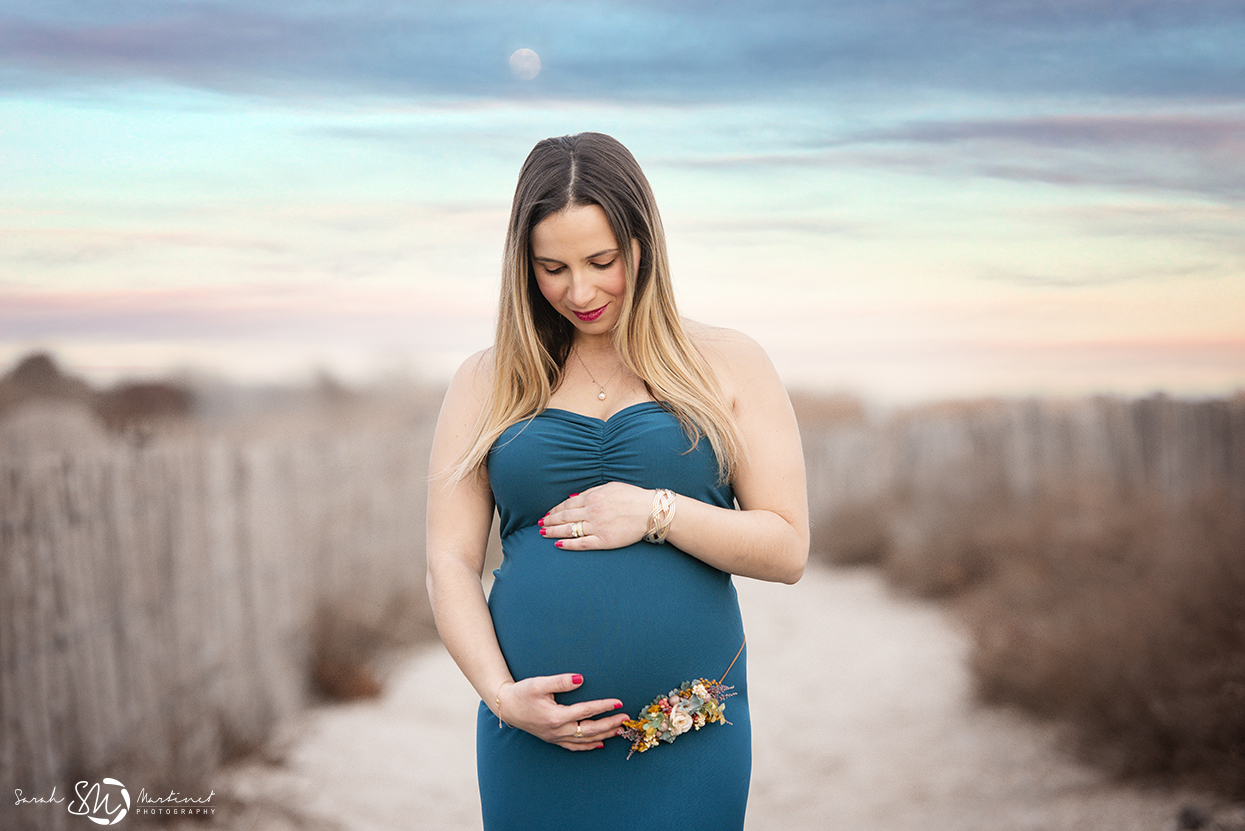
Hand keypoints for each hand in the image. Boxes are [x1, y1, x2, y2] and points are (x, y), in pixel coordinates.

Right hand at [496, 674, 630, 750]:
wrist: (506, 707)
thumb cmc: (522, 693)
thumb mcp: (539, 683)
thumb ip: (560, 681)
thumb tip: (580, 679)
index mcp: (556, 716)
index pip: (586, 711)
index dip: (603, 706)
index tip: (618, 702)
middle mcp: (557, 730)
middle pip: (590, 729)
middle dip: (609, 724)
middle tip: (625, 719)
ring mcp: (555, 737)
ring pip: (584, 740)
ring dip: (603, 735)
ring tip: (619, 730)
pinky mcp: (553, 739)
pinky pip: (574, 746)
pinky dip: (588, 746)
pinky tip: (599, 744)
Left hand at [540, 483, 658, 549]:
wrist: (650, 511)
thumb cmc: (632, 497)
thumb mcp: (610, 487)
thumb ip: (591, 492)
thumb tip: (573, 497)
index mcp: (593, 497)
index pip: (567, 504)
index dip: (555, 510)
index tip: (547, 514)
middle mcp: (592, 511)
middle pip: (564, 517)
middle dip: (550, 521)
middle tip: (540, 524)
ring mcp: (597, 526)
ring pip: (569, 530)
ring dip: (553, 532)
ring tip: (543, 534)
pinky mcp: (603, 540)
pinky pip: (581, 543)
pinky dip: (568, 544)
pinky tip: (558, 545)